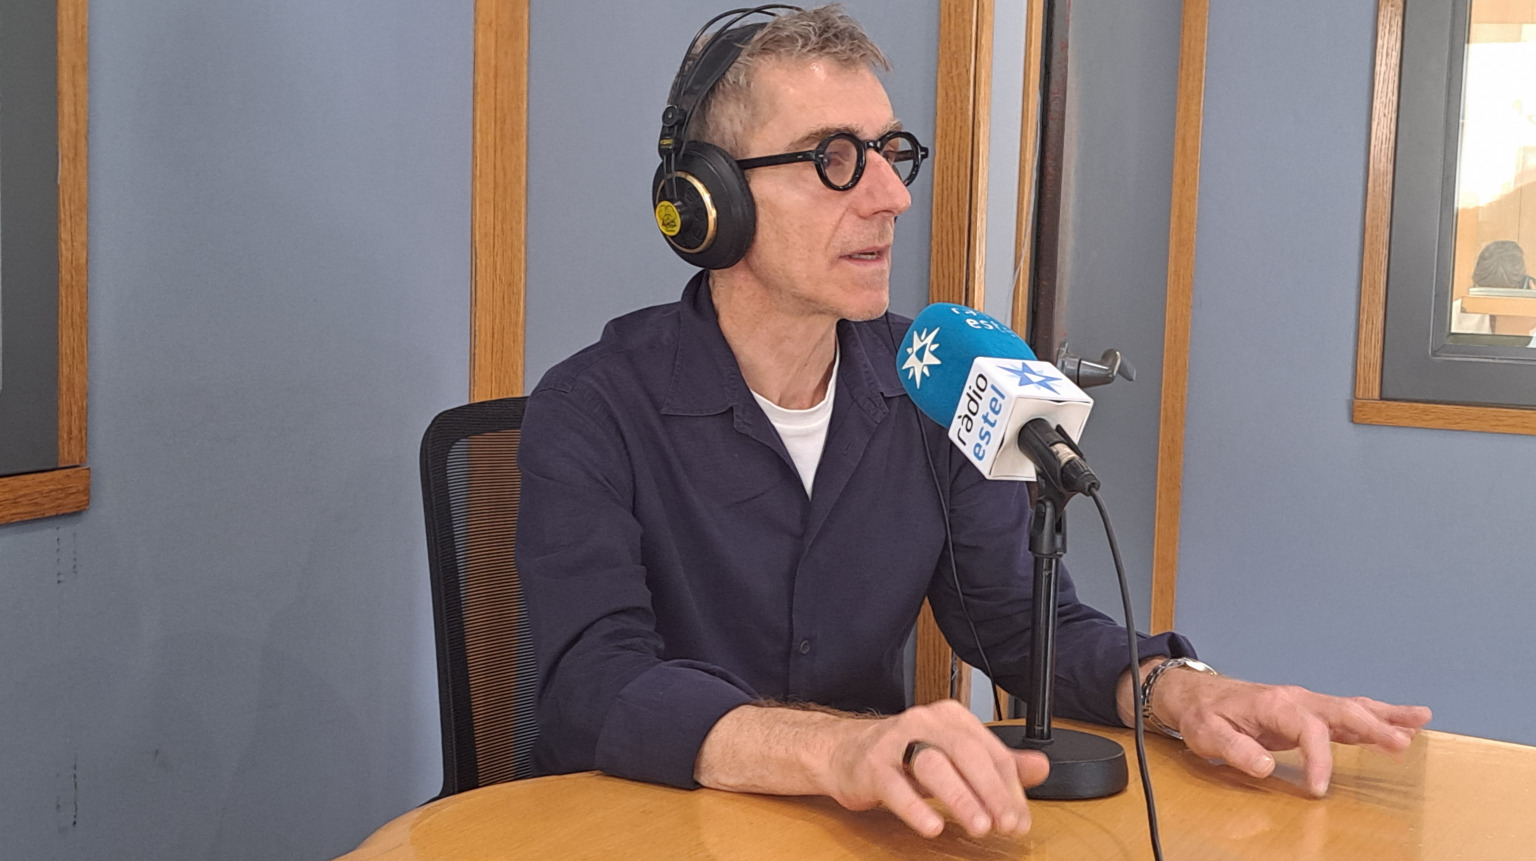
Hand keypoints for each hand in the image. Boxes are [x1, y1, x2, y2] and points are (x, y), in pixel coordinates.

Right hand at [823, 699, 1048, 837]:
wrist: (845, 751)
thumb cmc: (904, 755)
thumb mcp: (954, 755)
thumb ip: (996, 763)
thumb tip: (1040, 767)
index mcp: (950, 717)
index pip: (990, 751)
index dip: (1010, 789)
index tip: (1019, 819)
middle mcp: (924, 722)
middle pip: (966, 753)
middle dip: (991, 791)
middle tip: (1005, 823)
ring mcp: (895, 742)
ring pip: (933, 764)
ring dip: (960, 798)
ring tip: (979, 826)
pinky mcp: (872, 765)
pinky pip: (895, 786)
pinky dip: (915, 807)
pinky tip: (932, 826)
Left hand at [1146, 669, 1431, 796]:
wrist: (1198, 695)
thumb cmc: (1204, 714)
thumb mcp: (1208, 734)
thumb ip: (1235, 749)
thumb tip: (1263, 765)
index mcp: (1273, 704)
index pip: (1307, 729)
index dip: (1318, 759)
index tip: (1319, 789)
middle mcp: (1296, 700)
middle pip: (1341, 710)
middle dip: (1373, 726)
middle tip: (1402, 744)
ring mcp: (1306, 704)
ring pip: (1352, 708)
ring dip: (1385, 717)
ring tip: (1420, 721)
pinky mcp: (1310, 714)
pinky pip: (1349, 714)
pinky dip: (1378, 717)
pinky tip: (1404, 723)